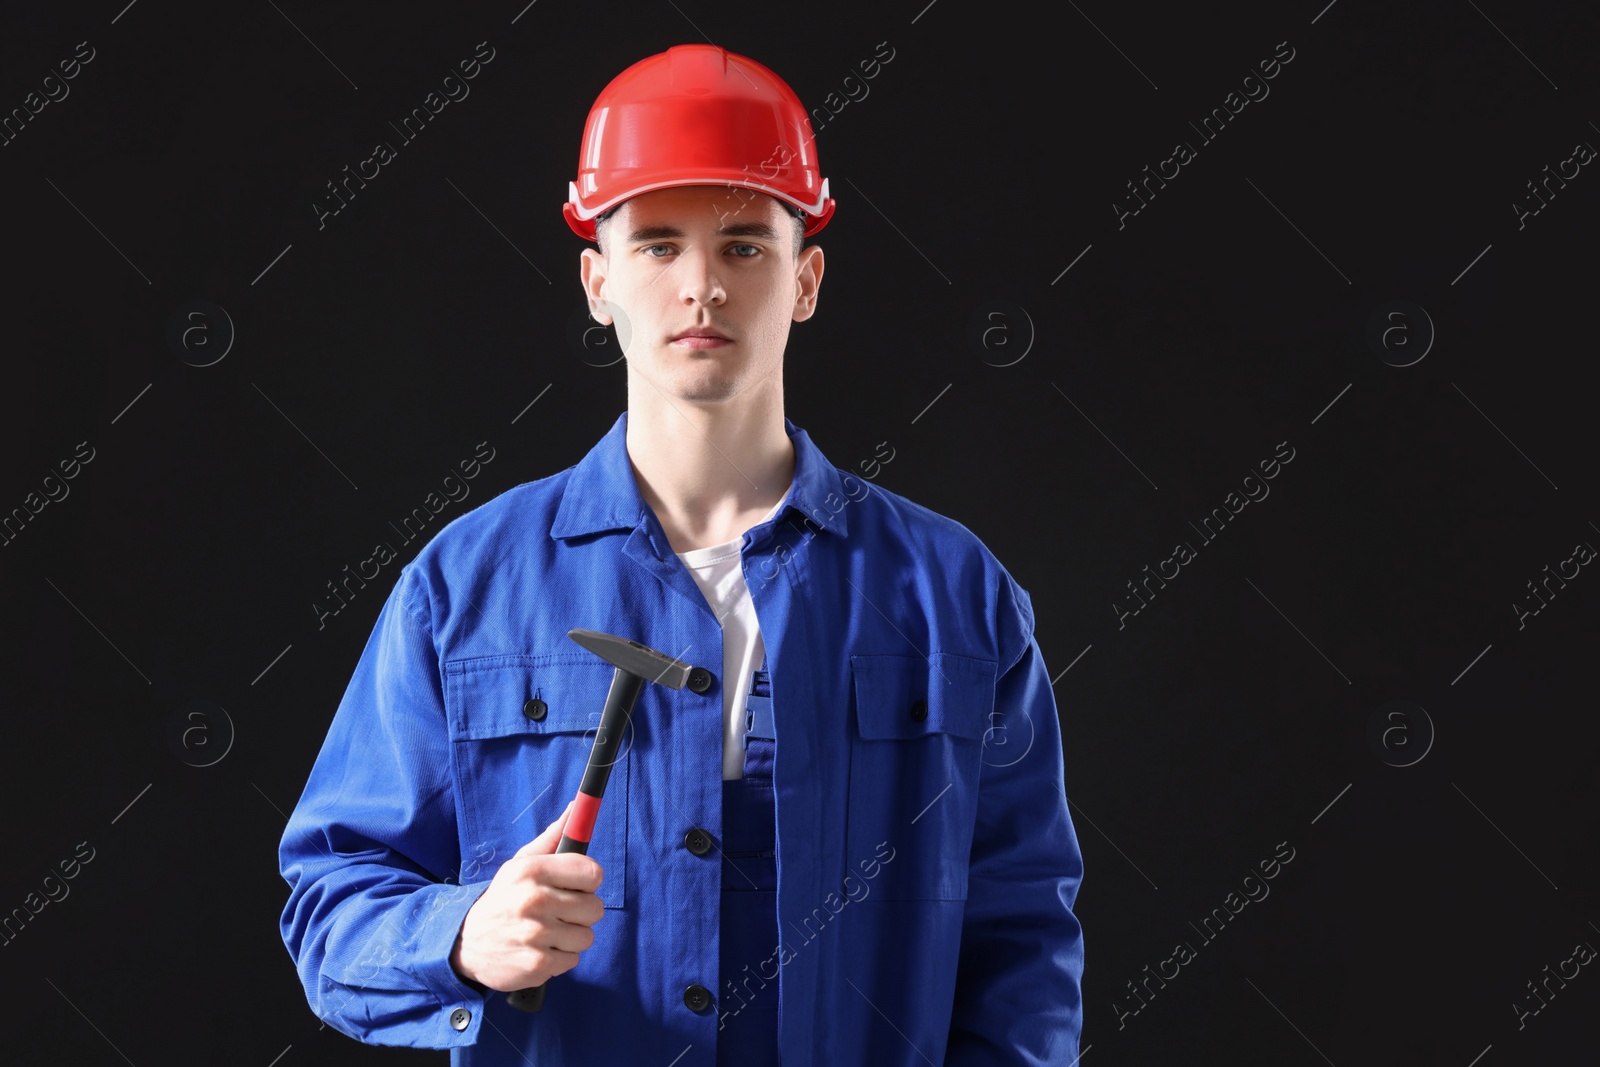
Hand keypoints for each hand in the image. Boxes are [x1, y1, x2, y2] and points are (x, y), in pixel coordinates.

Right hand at [450, 800, 605, 991]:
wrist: (464, 942)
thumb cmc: (503, 898)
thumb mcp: (520, 864)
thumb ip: (552, 838)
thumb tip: (576, 808)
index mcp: (533, 871)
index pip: (592, 873)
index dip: (588, 881)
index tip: (576, 886)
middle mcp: (534, 900)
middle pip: (595, 908)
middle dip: (581, 912)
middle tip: (559, 912)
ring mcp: (535, 934)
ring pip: (586, 937)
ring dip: (571, 937)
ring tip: (547, 932)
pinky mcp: (536, 964)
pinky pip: (572, 960)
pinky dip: (560, 958)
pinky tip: (540, 949)